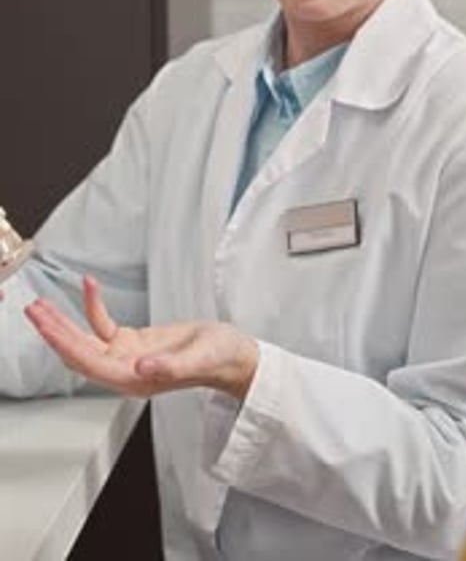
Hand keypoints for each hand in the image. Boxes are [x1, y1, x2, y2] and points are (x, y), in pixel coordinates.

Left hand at [25, 276, 258, 399]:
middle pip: (79, 353)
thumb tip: (142, 367)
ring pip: (85, 340)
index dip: (65, 344)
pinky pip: (104, 325)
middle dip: (54, 332)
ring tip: (42, 303)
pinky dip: (94, 306)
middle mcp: (125, 371)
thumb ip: (172, 366)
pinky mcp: (133, 343)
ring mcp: (127, 357)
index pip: (90, 363)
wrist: (233, 356)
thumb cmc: (221, 358)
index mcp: (136, 380)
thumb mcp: (200, 358)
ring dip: (63, 322)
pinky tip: (89, 285)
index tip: (46, 326)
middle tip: (34, 309)